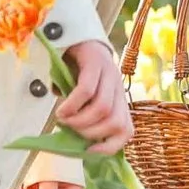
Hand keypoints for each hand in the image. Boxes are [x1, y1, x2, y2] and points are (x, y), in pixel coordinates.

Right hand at [56, 40, 133, 154]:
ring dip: (79, 121)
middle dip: (90, 133)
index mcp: (119, 100)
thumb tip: (72, 138)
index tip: (90, 151)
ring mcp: (109, 74)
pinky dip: (72, 105)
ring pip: (102, 108)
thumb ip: (83, 115)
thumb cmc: (77, 73)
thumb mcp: (84, 98)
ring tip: (63, 119)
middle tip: (70, 130)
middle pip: (114, 122)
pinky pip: (86, 90)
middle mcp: (118, 88)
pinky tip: (61, 109)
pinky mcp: (95, 62)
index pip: (127, 131)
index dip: (111, 146)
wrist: (76, 37)